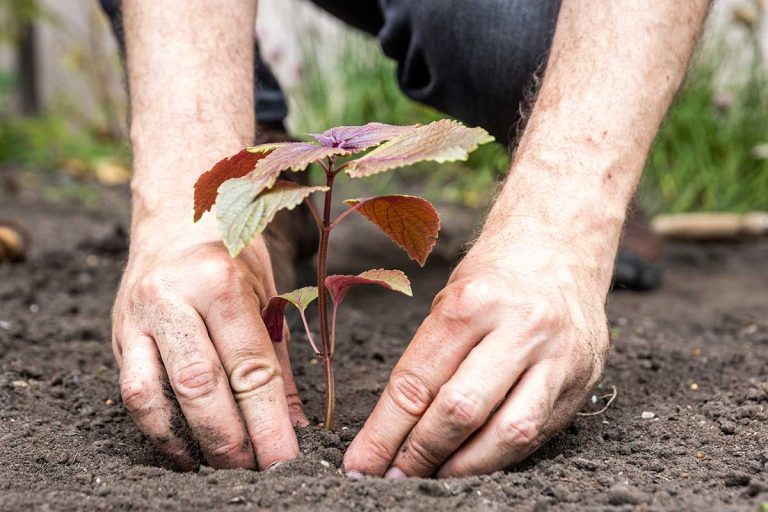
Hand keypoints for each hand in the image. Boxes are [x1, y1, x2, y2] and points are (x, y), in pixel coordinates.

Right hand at [112, 215, 305, 470]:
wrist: (177, 217)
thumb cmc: (232, 256)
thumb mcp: (267, 298)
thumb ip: (276, 365)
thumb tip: (294, 427)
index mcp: (220, 281)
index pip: (248, 365)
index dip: (269, 421)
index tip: (286, 459)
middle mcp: (173, 296)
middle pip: (201, 384)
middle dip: (231, 438)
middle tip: (257, 470)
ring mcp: (138, 315)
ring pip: (156, 393)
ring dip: (190, 440)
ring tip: (221, 466)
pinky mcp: (117, 332)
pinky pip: (132, 392)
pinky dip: (157, 428)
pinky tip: (183, 448)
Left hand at [343, 232, 609, 476]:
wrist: (561, 247)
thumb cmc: (492, 277)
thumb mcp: (448, 301)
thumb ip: (427, 362)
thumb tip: (390, 432)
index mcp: (473, 302)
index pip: (418, 381)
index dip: (384, 432)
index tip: (361, 463)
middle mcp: (521, 327)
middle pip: (461, 410)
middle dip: (419, 454)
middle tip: (393, 477)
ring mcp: (558, 356)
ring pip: (507, 432)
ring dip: (463, 466)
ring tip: (434, 476)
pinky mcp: (580, 380)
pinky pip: (537, 434)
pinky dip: (499, 456)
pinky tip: (474, 462)